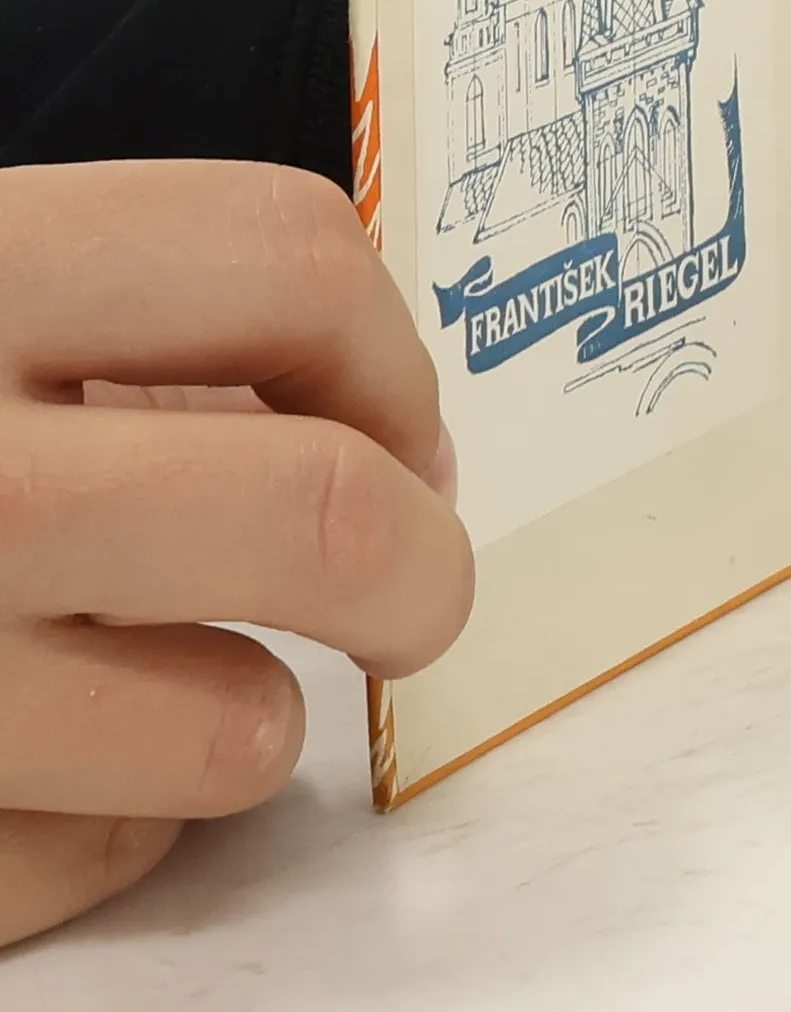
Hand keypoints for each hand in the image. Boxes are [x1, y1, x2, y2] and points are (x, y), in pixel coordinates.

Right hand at [0, 161, 472, 947]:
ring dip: (246, 720)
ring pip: (229, 732)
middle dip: (417, 571)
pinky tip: (34, 774)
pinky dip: (103, 830)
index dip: (385, 356)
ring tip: (186, 686)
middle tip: (409, 593)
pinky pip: (84, 866)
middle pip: (320, 511)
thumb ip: (121, 327)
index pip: (281, 259)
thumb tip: (378, 429)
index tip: (402, 431)